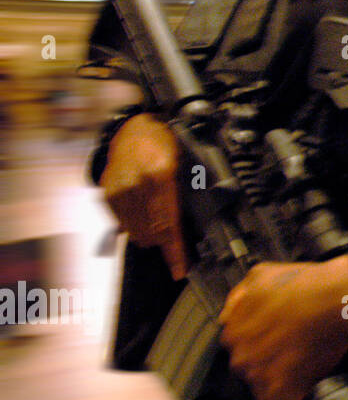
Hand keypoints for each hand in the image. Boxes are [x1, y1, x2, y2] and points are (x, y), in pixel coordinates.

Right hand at [99, 113, 187, 279]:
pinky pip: (122, 223)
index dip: (175, 251)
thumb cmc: (163, 144)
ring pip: (137, 230)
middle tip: (176, 250)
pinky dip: (135, 226)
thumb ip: (184, 194)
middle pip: (153, 231)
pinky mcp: (106, 195)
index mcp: (161, 176)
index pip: (169, 223)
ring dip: (150, 236)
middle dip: (165, 243)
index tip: (180, 270)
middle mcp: (137, 185)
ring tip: (160, 233)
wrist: (133, 128)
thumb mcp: (184, 163)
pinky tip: (144, 219)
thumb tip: (190, 227)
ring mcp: (118, 191)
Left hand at [219, 257, 347, 399]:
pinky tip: (302, 398)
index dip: (259, 345)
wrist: (337, 299)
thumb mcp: (261, 275)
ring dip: (280, 385)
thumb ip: (238, 298)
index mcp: (232, 331)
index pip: (238, 348)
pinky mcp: (283, 391)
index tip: (275, 343)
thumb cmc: (305, 285)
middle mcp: (241, 356)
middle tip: (292, 355)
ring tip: (301, 373)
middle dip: (268, 365)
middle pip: (249, 371)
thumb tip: (228, 316)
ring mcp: (260, 376)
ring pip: (262, 391)